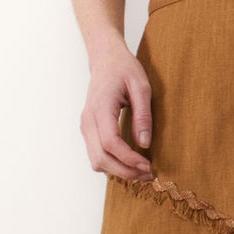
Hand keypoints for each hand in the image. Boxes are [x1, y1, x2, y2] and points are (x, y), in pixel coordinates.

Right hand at [79, 41, 153, 181]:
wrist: (105, 59)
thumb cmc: (123, 68)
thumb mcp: (141, 86)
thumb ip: (143, 115)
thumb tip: (144, 143)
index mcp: (100, 107)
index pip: (110, 143)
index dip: (128, 159)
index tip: (148, 165)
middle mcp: (88, 120)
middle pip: (100, 158)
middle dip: (124, 171)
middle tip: (148, 174)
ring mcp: (86, 126)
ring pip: (96, 160)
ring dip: (117, 170)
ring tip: (141, 171)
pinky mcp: (89, 130)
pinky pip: (96, 154)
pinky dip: (112, 163)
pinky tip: (130, 162)